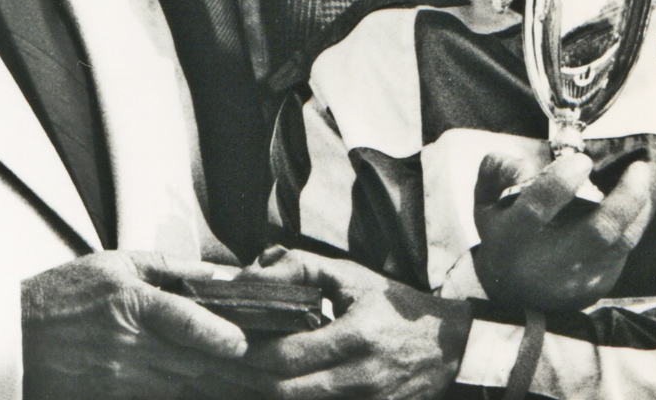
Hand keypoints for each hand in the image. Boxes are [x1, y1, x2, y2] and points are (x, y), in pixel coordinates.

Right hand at [22, 250, 263, 398]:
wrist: (12, 339)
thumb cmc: (64, 294)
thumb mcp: (114, 263)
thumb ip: (168, 268)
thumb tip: (216, 273)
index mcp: (130, 303)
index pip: (179, 320)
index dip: (213, 333)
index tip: (239, 341)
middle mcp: (128, 346)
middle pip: (189, 361)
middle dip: (221, 362)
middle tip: (256, 357)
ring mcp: (119, 380)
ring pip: (177, 385)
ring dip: (206, 380)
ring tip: (237, 373)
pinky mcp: (112, 399)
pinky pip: (156, 398)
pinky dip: (177, 391)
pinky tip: (196, 383)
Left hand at [239, 248, 471, 399]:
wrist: (449, 345)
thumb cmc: (395, 305)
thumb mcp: (353, 277)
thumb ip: (305, 269)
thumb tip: (258, 268)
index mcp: (354, 338)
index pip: (287, 355)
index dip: (248, 354)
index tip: (217, 343)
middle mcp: (357, 379)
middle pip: (284, 390)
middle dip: (241, 380)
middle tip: (205, 366)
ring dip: (256, 396)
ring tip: (221, 381)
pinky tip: (257, 392)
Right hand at [473, 152, 655, 310]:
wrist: (515, 294)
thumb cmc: (502, 235)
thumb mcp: (484, 202)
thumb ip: (494, 171)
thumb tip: (523, 162)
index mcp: (515, 236)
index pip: (540, 206)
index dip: (562, 180)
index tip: (581, 160)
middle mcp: (550, 260)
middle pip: (597, 229)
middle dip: (623, 196)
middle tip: (637, 166)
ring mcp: (579, 276)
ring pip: (621, 241)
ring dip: (639, 206)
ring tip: (644, 174)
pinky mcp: (600, 283)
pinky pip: (626, 248)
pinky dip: (638, 219)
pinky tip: (642, 196)